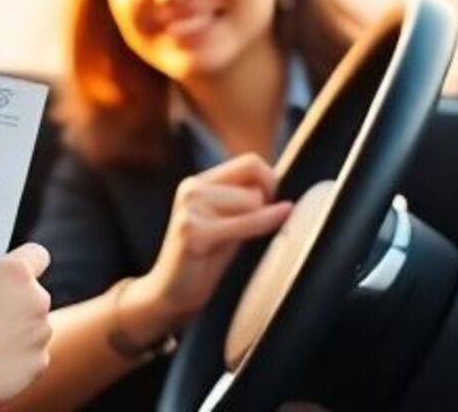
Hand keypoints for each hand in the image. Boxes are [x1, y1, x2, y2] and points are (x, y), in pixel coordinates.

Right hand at [0, 213, 52, 410]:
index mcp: (17, 272)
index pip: (37, 253)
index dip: (21, 260)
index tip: (1, 272)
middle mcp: (38, 300)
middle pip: (33, 291)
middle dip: (15, 296)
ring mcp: (42, 333)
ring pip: (34, 323)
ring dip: (18, 325)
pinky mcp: (39, 362)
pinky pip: (32, 352)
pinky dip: (17, 354)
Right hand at [141, 154, 291, 324]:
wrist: (171, 293)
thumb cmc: (205, 260)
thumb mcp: (227, 223)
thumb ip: (245, 201)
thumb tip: (286, 188)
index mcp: (198, 182)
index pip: (251, 163)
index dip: (271, 181)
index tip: (273, 206)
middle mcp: (191, 188)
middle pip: (256, 186)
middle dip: (264, 209)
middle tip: (246, 235)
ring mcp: (189, 207)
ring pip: (253, 202)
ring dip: (257, 223)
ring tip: (233, 244)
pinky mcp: (192, 229)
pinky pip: (246, 222)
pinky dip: (265, 223)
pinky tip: (277, 223)